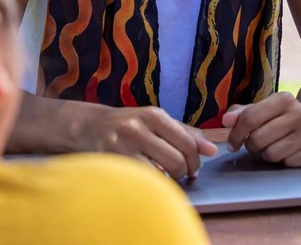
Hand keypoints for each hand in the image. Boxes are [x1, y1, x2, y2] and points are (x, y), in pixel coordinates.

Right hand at [82, 105, 217, 180]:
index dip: (196, 160)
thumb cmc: (127, 125)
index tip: (194, 168)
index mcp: (154, 115)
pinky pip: (142, 180)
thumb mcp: (155, 121)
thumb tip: (212, 149)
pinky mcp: (113, 162)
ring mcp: (124, 145)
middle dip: (184, 172)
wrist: (88, 127)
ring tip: (165, 177)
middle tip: (181, 175)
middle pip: (177, 159)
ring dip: (168, 181)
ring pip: (161, 172)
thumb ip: (184, 133)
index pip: (187, 141)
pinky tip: (148, 179)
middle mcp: (139, 127)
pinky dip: (151, 184)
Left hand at [221, 92, 300, 166]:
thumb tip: (226, 120)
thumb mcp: (262, 110)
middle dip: (252, 145)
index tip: (232, 144)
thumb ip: (241, 114)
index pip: (250, 118)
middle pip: (259, 139)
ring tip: (272, 146)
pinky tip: (288, 152)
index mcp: (284, 99)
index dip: (236, 134)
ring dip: (267, 154)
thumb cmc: (280, 117)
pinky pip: (288, 164)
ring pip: (272, 154)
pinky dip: (284, 162)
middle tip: (256, 144)